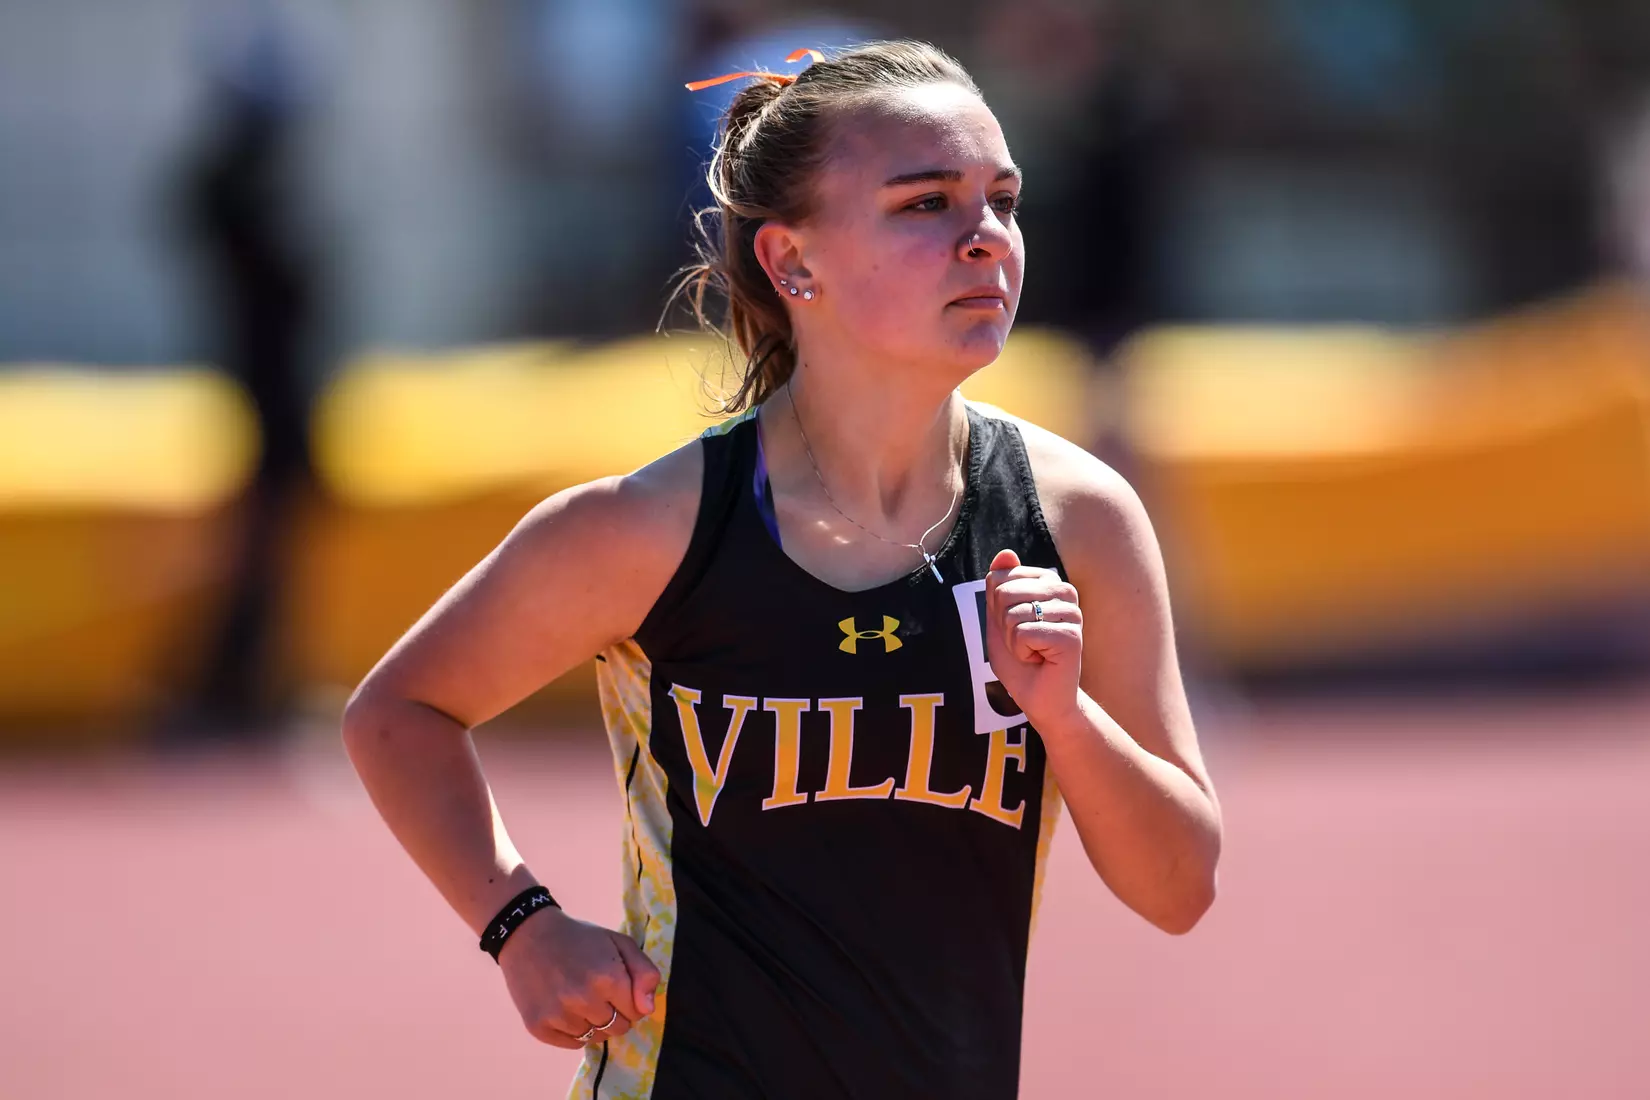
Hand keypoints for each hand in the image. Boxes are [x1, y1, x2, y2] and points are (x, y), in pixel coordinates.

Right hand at [497, 906, 660, 1048]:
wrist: (528, 934)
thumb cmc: (579, 938)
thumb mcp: (619, 942)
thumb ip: (644, 972)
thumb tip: (647, 1010)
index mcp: (609, 978)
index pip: (637, 1012)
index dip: (630, 1000)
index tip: (616, 987)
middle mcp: (584, 1000)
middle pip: (617, 1029)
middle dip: (615, 1014)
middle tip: (599, 993)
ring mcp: (559, 1015)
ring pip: (595, 1038)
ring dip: (593, 1023)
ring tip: (580, 998)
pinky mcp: (539, 1027)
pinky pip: (572, 1044)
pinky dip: (574, 1032)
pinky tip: (566, 1009)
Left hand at [984, 548, 1083, 728]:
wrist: (1039, 699)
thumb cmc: (1021, 661)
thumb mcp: (999, 619)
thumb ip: (999, 586)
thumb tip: (1005, 553)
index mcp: (1048, 582)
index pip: (999, 578)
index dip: (995, 610)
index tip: (1014, 628)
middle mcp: (1065, 592)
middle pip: (1004, 593)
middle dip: (1003, 625)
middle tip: (1023, 643)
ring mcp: (1072, 612)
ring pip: (1013, 614)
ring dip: (1012, 641)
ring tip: (1032, 651)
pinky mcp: (1071, 636)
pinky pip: (1024, 633)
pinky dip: (1021, 653)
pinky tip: (1040, 660)